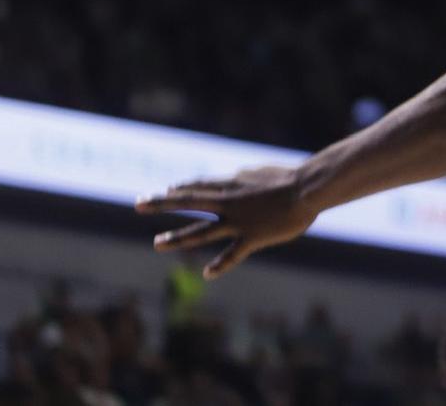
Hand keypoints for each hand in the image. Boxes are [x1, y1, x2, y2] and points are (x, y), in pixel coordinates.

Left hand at [136, 165, 318, 278]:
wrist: (307, 189)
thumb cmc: (290, 179)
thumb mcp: (261, 172)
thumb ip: (244, 177)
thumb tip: (233, 175)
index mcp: (233, 185)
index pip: (200, 185)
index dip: (180, 188)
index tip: (164, 189)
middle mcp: (229, 202)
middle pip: (189, 202)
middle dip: (161, 204)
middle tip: (138, 203)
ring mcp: (238, 221)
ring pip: (202, 231)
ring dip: (178, 238)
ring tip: (157, 243)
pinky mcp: (252, 237)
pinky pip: (233, 254)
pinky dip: (220, 265)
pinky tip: (207, 274)